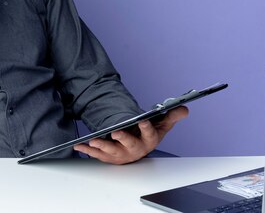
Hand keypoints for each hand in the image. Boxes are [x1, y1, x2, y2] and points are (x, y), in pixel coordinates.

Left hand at [73, 106, 188, 164]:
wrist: (139, 146)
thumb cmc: (150, 133)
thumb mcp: (162, 123)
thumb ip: (172, 115)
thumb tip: (184, 107)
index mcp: (149, 140)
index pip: (149, 134)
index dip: (146, 127)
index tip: (142, 120)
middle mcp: (135, 149)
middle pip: (130, 145)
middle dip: (123, 139)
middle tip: (116, 132)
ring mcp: (122, 154)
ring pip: (113, 152)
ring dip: (103, 147)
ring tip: (94, 140)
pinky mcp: (110, 157)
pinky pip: (98, 154)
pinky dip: (88, 150)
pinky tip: (80, 145)